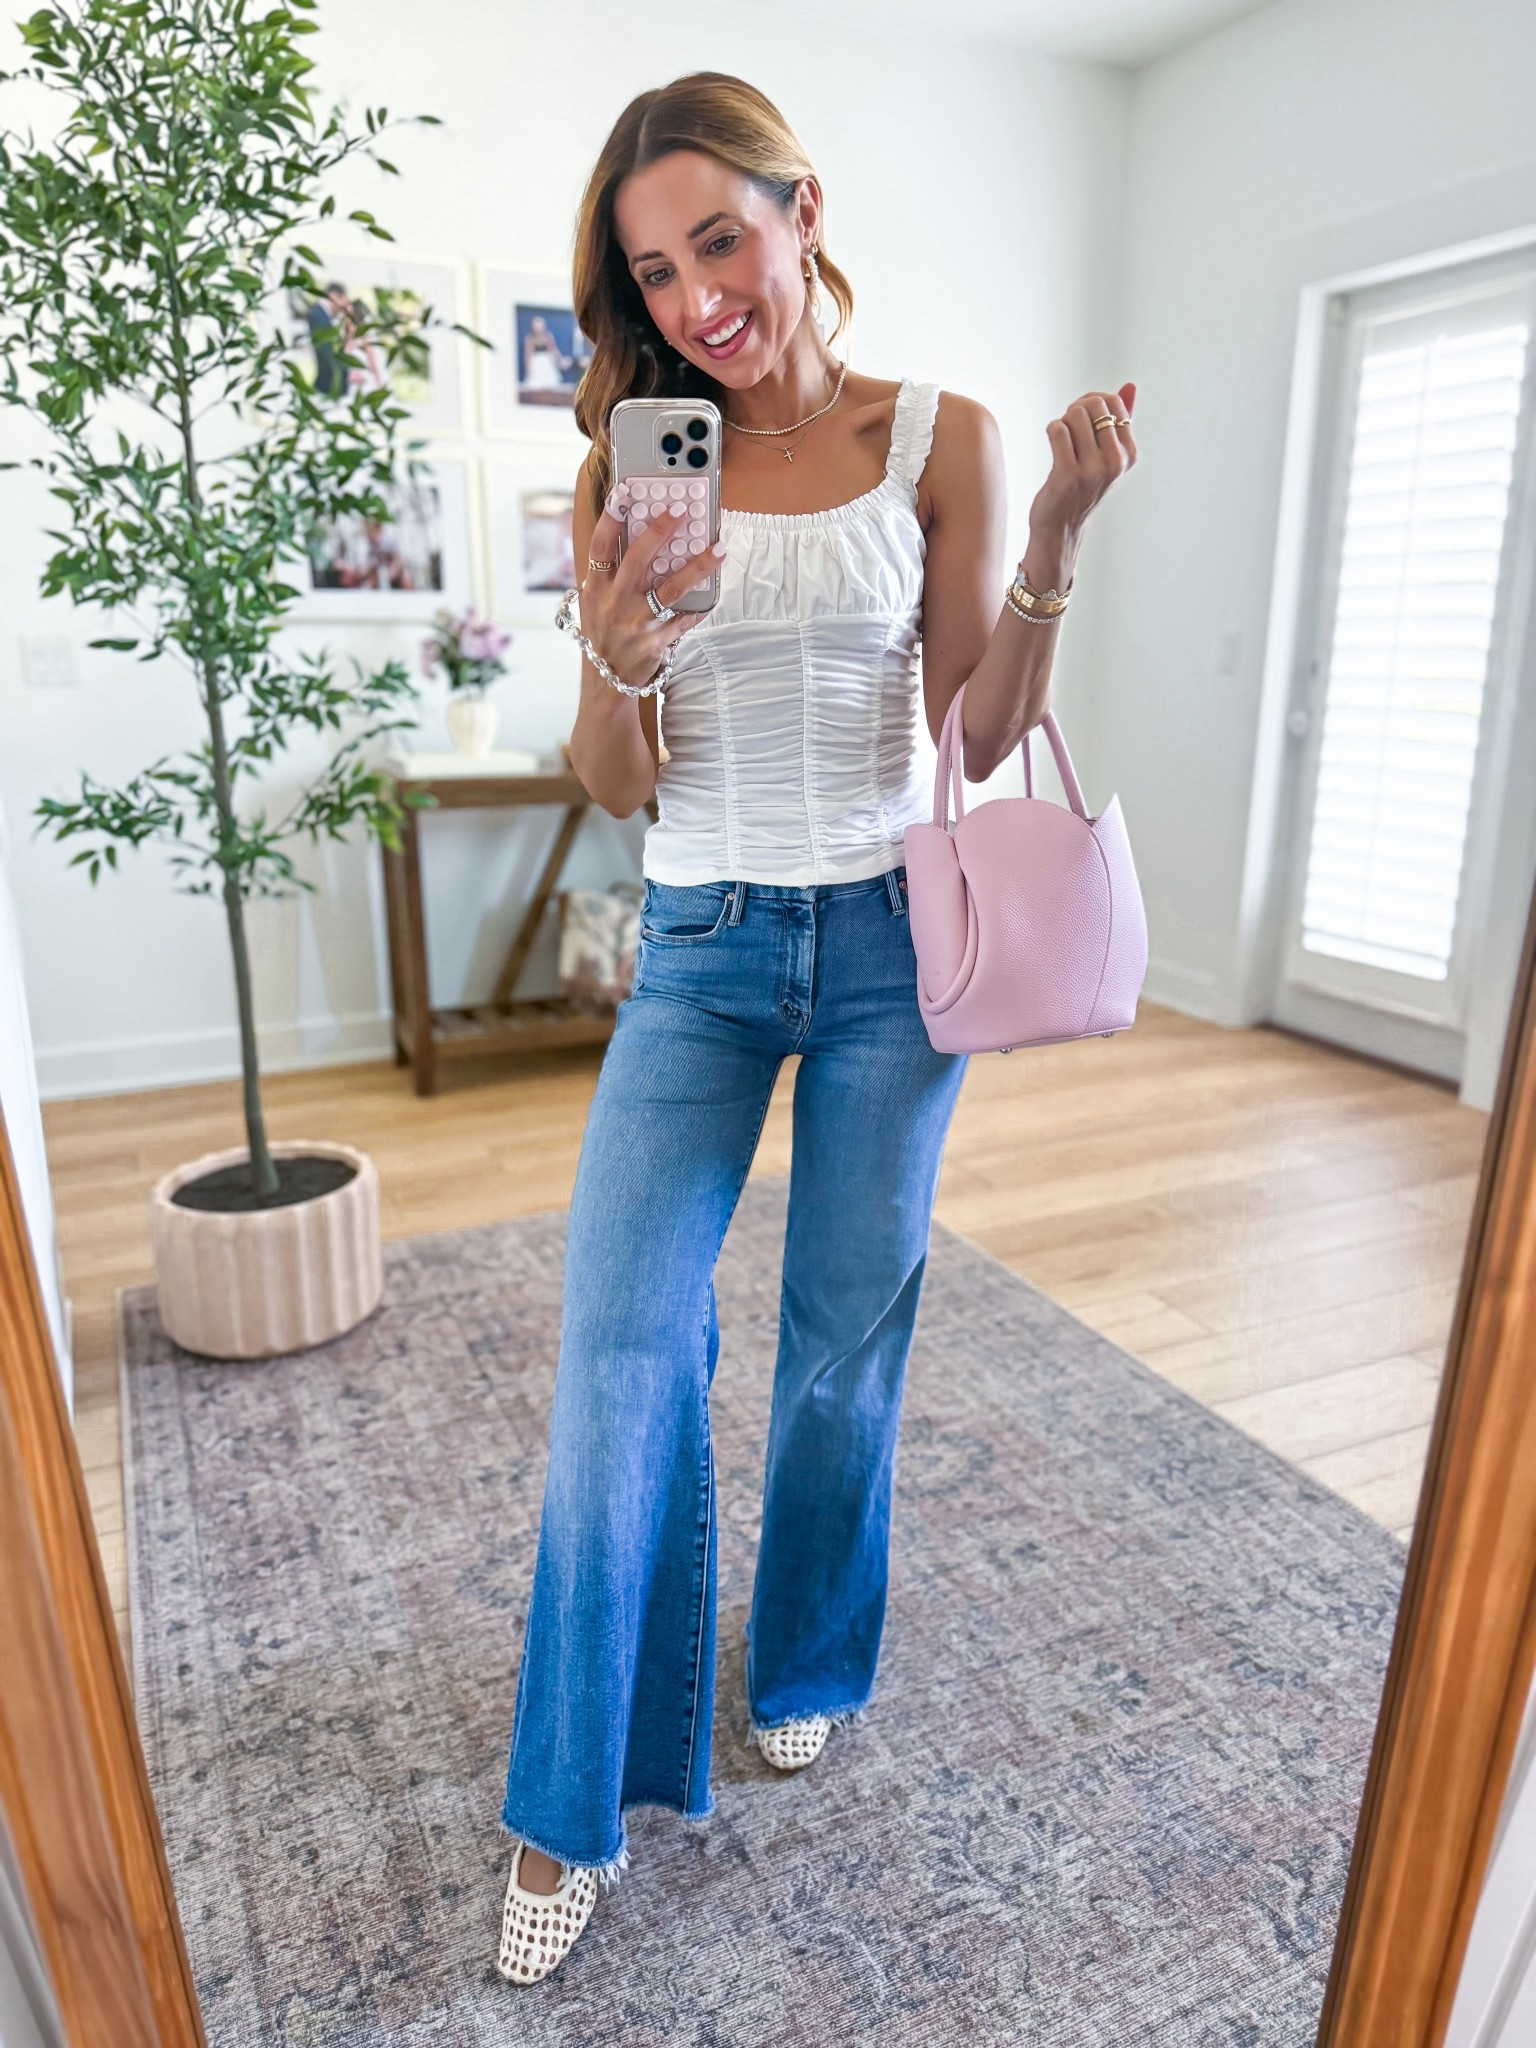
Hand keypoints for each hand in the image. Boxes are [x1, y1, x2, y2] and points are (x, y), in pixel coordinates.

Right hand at [577, 487, 725, 689]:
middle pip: (639, 558)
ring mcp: (635, 623)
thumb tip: (638, 536)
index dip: (612, 517)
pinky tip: (713, 596)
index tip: (627, 491)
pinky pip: (684, 620)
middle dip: (661, 530)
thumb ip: (610, 573)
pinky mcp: (654, 643)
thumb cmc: (604, 633)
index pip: (602, 545)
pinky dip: (699, 608)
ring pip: (671, 588)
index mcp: (596, 588)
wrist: (607, 679)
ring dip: (698, 566)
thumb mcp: (595, 602)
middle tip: (682, 510)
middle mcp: (613, 603)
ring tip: (719, 549)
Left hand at [1028, 382, 1137, 546]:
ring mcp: (1092, 470)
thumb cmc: (1082, 487)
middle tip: (1070, 430)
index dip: (1093, 402)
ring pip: (1074, 415)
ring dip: (1063, 422)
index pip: (1113, 402)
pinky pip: (1057, 430)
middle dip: (1077, 410)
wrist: (1060, 527)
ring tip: (1063, 442)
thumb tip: (1130, 386)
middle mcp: (1115, 462)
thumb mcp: (1108, 455)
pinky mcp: (1067, 475)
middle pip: (1093, 404)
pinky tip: (1054, 446)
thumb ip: (1121, 420)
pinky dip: (1052, 430)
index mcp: (1129, 455)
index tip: (1084, 420)